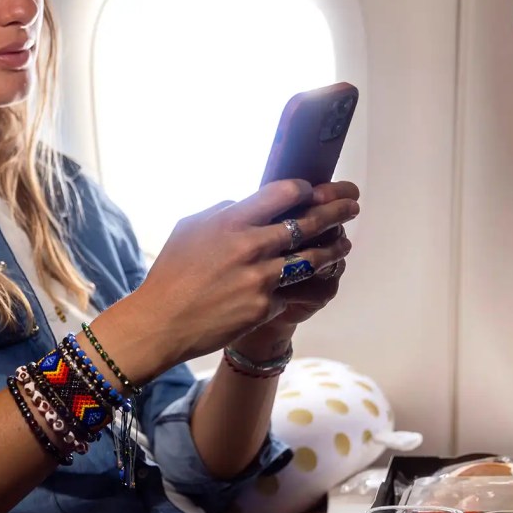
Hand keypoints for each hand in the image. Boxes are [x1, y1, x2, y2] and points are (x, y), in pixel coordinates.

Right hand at [102, 179, 358, 377]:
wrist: (162, 322)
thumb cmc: (170, 275)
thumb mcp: (188, 229)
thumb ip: (221, 213)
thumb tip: (242, 203)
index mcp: (231, 222)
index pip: (281, 194)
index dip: (303, 189)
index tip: (312, 190)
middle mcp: (250, 247)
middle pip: (308, 223)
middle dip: (335, 211)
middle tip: (351, 206)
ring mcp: (261, 278)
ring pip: (312, 259)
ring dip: (333, 249)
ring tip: (344, 244)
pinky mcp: (265, 306)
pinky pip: (297, 291)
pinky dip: (310, 285)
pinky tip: (322, 280)